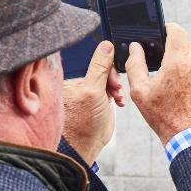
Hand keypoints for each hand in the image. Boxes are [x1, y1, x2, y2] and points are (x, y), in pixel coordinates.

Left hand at [62, 41, 125, 164]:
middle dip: (113, 80)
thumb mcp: (93, 90)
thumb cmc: (83, 122)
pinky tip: (118, 102)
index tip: (114, 81)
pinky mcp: (97, 101)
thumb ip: (100, 67)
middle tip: (117, 90)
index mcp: (71, 79)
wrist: (86, 146)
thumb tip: (106, 45)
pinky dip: (117, 95)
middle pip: (103, 70)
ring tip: (118, 98)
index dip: (107, 69)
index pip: (94, 63)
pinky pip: (111, 90)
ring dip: (117, 88)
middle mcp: (79, 84)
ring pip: (109, 80)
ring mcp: (89, 93)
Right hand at [125, 22, 190, 142]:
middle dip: (175, 52)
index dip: (168, 29)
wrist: (189, 138)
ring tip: (176, 86)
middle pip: (187, 46)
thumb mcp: (140, 91)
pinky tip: (188, 95)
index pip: (177, 31)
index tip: (163, 32)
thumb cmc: (163, 116)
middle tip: (164, 66)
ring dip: (187, 67)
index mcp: (177, 61)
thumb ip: (135, 65)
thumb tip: (135, 48)